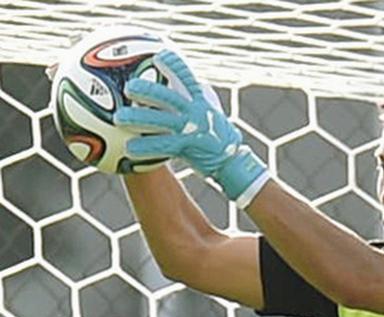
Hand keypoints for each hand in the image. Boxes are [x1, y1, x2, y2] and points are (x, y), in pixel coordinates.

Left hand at [115, 49, 269, 207]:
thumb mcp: (214, 116)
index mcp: (202, 102)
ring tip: (118, 118)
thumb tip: (191, 91)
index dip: (174, 65)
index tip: (160, 55)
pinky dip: (145, 147)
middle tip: (128, 87)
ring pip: (159, 121)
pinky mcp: (187, 147)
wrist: (234, 164)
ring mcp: (190, 130)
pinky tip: (129, 149)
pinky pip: (161, 146)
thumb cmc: (222, 140)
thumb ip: (201, 103)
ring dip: (137, 119)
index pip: (188, 77)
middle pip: (167, 97)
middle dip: (146, 89)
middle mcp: (195, 113)